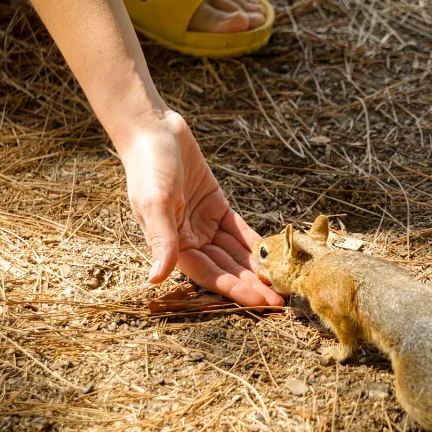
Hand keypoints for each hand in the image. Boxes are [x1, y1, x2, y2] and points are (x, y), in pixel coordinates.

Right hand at [119, 110, 282, 306]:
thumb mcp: (155, 203)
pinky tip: (277, 254)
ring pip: (236, 252)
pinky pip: (239, 229)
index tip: (261, 302)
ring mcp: (204, 223)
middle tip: (282, 301)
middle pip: (227, 268)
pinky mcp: (216, 206)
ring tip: (283, 282)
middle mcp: (189, 239)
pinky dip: (256, 242)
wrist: (154, 130)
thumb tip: (155, 278)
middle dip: (253, 284)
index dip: (235, 289)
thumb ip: (161, 240)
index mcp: (172, 245)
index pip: (209, 274)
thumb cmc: (148, 166)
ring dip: (258, 267)